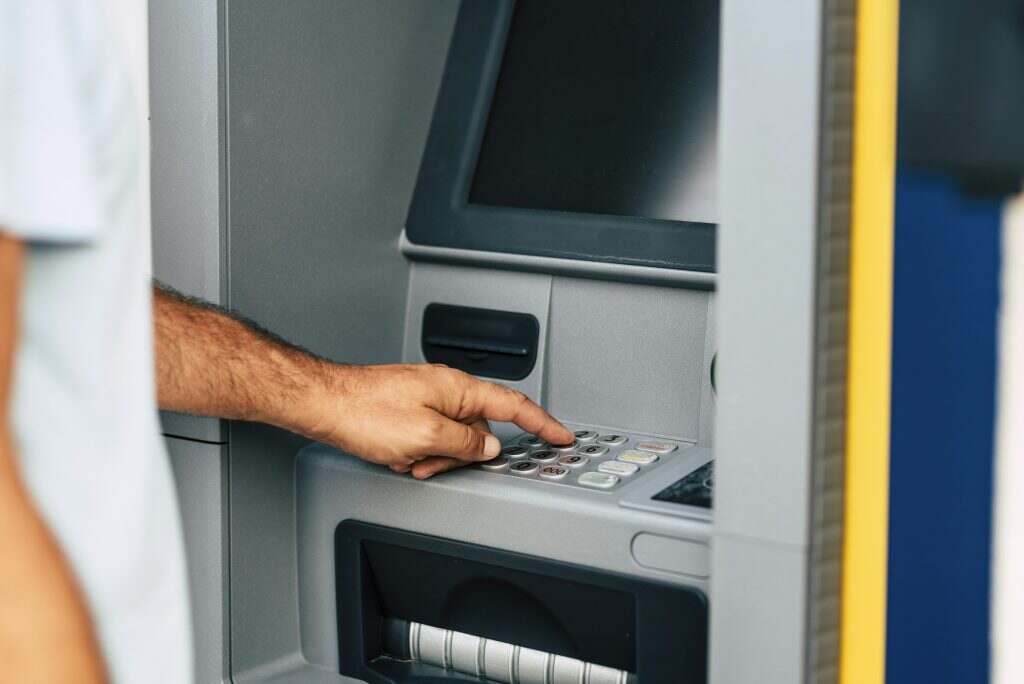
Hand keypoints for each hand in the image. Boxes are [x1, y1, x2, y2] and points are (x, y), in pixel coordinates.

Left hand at [295, 363, 572, 478]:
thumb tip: (489, 447)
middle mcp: (447, 389)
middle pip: (478, 430)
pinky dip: (417, 453)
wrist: (325, 403)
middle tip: (430, 462)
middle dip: (459, 455)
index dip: (543, 423)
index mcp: (458, 389)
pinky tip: (395, 454)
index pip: (514, 405)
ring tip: (404, 457)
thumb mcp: (426, 436)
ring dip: (433, 457)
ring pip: (452, 440)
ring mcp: (428, 398)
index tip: (562, 435)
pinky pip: (430, 439)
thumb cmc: (366, 411)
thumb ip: (466, 443)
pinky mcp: (411, 409)